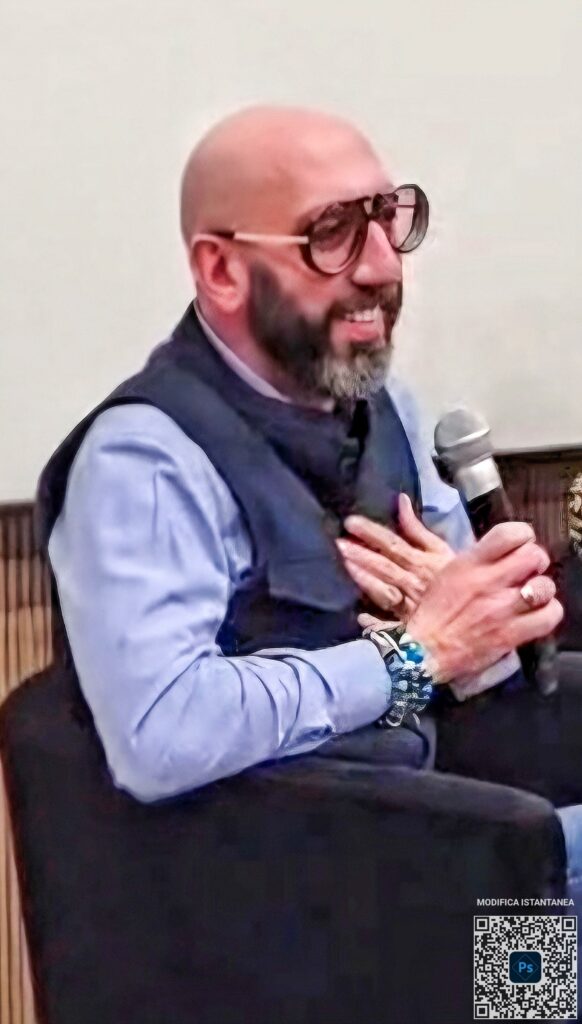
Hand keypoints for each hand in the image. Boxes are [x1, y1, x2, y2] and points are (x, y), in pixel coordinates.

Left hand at [336, 493, 453, 618]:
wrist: (476, 610)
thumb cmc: (456, 577)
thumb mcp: (441, 549)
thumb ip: (417, 528)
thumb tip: (400, 500)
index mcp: (421, 562)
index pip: (393, 545)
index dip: (372, 533)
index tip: (351, 523)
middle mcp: (413, 582)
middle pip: (384, 566)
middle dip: (361, 554)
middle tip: (338, 543)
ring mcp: (410, 605)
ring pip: (383, 591)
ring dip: (364, 578)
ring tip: (345, 565)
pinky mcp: (409, 626)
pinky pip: (390, 625)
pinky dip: (375, 622)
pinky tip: (362, 616)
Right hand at [401, 522, 561, 682]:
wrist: (425, 649)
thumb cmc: (434, 611)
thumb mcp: (449, 573)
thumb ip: (477, 559)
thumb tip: (504, 551)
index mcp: (471, 563)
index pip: (510, 533)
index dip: (523, 536)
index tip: (520, 545)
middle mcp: (489, 581)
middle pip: (534, 556)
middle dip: (536, 562)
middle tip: (528, 572)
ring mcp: (503, 608)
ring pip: (545, 586)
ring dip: (542, 590)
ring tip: (531, 596)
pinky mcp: (512, 633)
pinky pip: (549, 616)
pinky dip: (548, 613)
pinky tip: (536, 615)